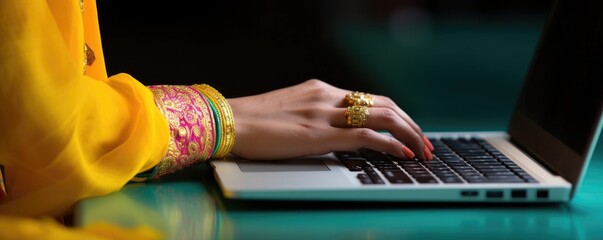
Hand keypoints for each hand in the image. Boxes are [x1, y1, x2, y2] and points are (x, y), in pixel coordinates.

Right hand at [227, 79, 433, 159]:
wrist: (229, 122)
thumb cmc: (252, 121)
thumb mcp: (289, 111)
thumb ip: (313, 115)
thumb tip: (330, 130)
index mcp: (321, 90)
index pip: (369, 98)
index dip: (395, 113)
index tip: (407, 129)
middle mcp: (328, 96)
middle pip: (385, 104)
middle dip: (411, 123)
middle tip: (425, 141)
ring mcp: (326, 113)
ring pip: (383, 116)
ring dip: (410, 133)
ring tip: (423, 149)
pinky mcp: (321, 133)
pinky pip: (366, 136)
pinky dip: (391, 144)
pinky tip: (403, 154)